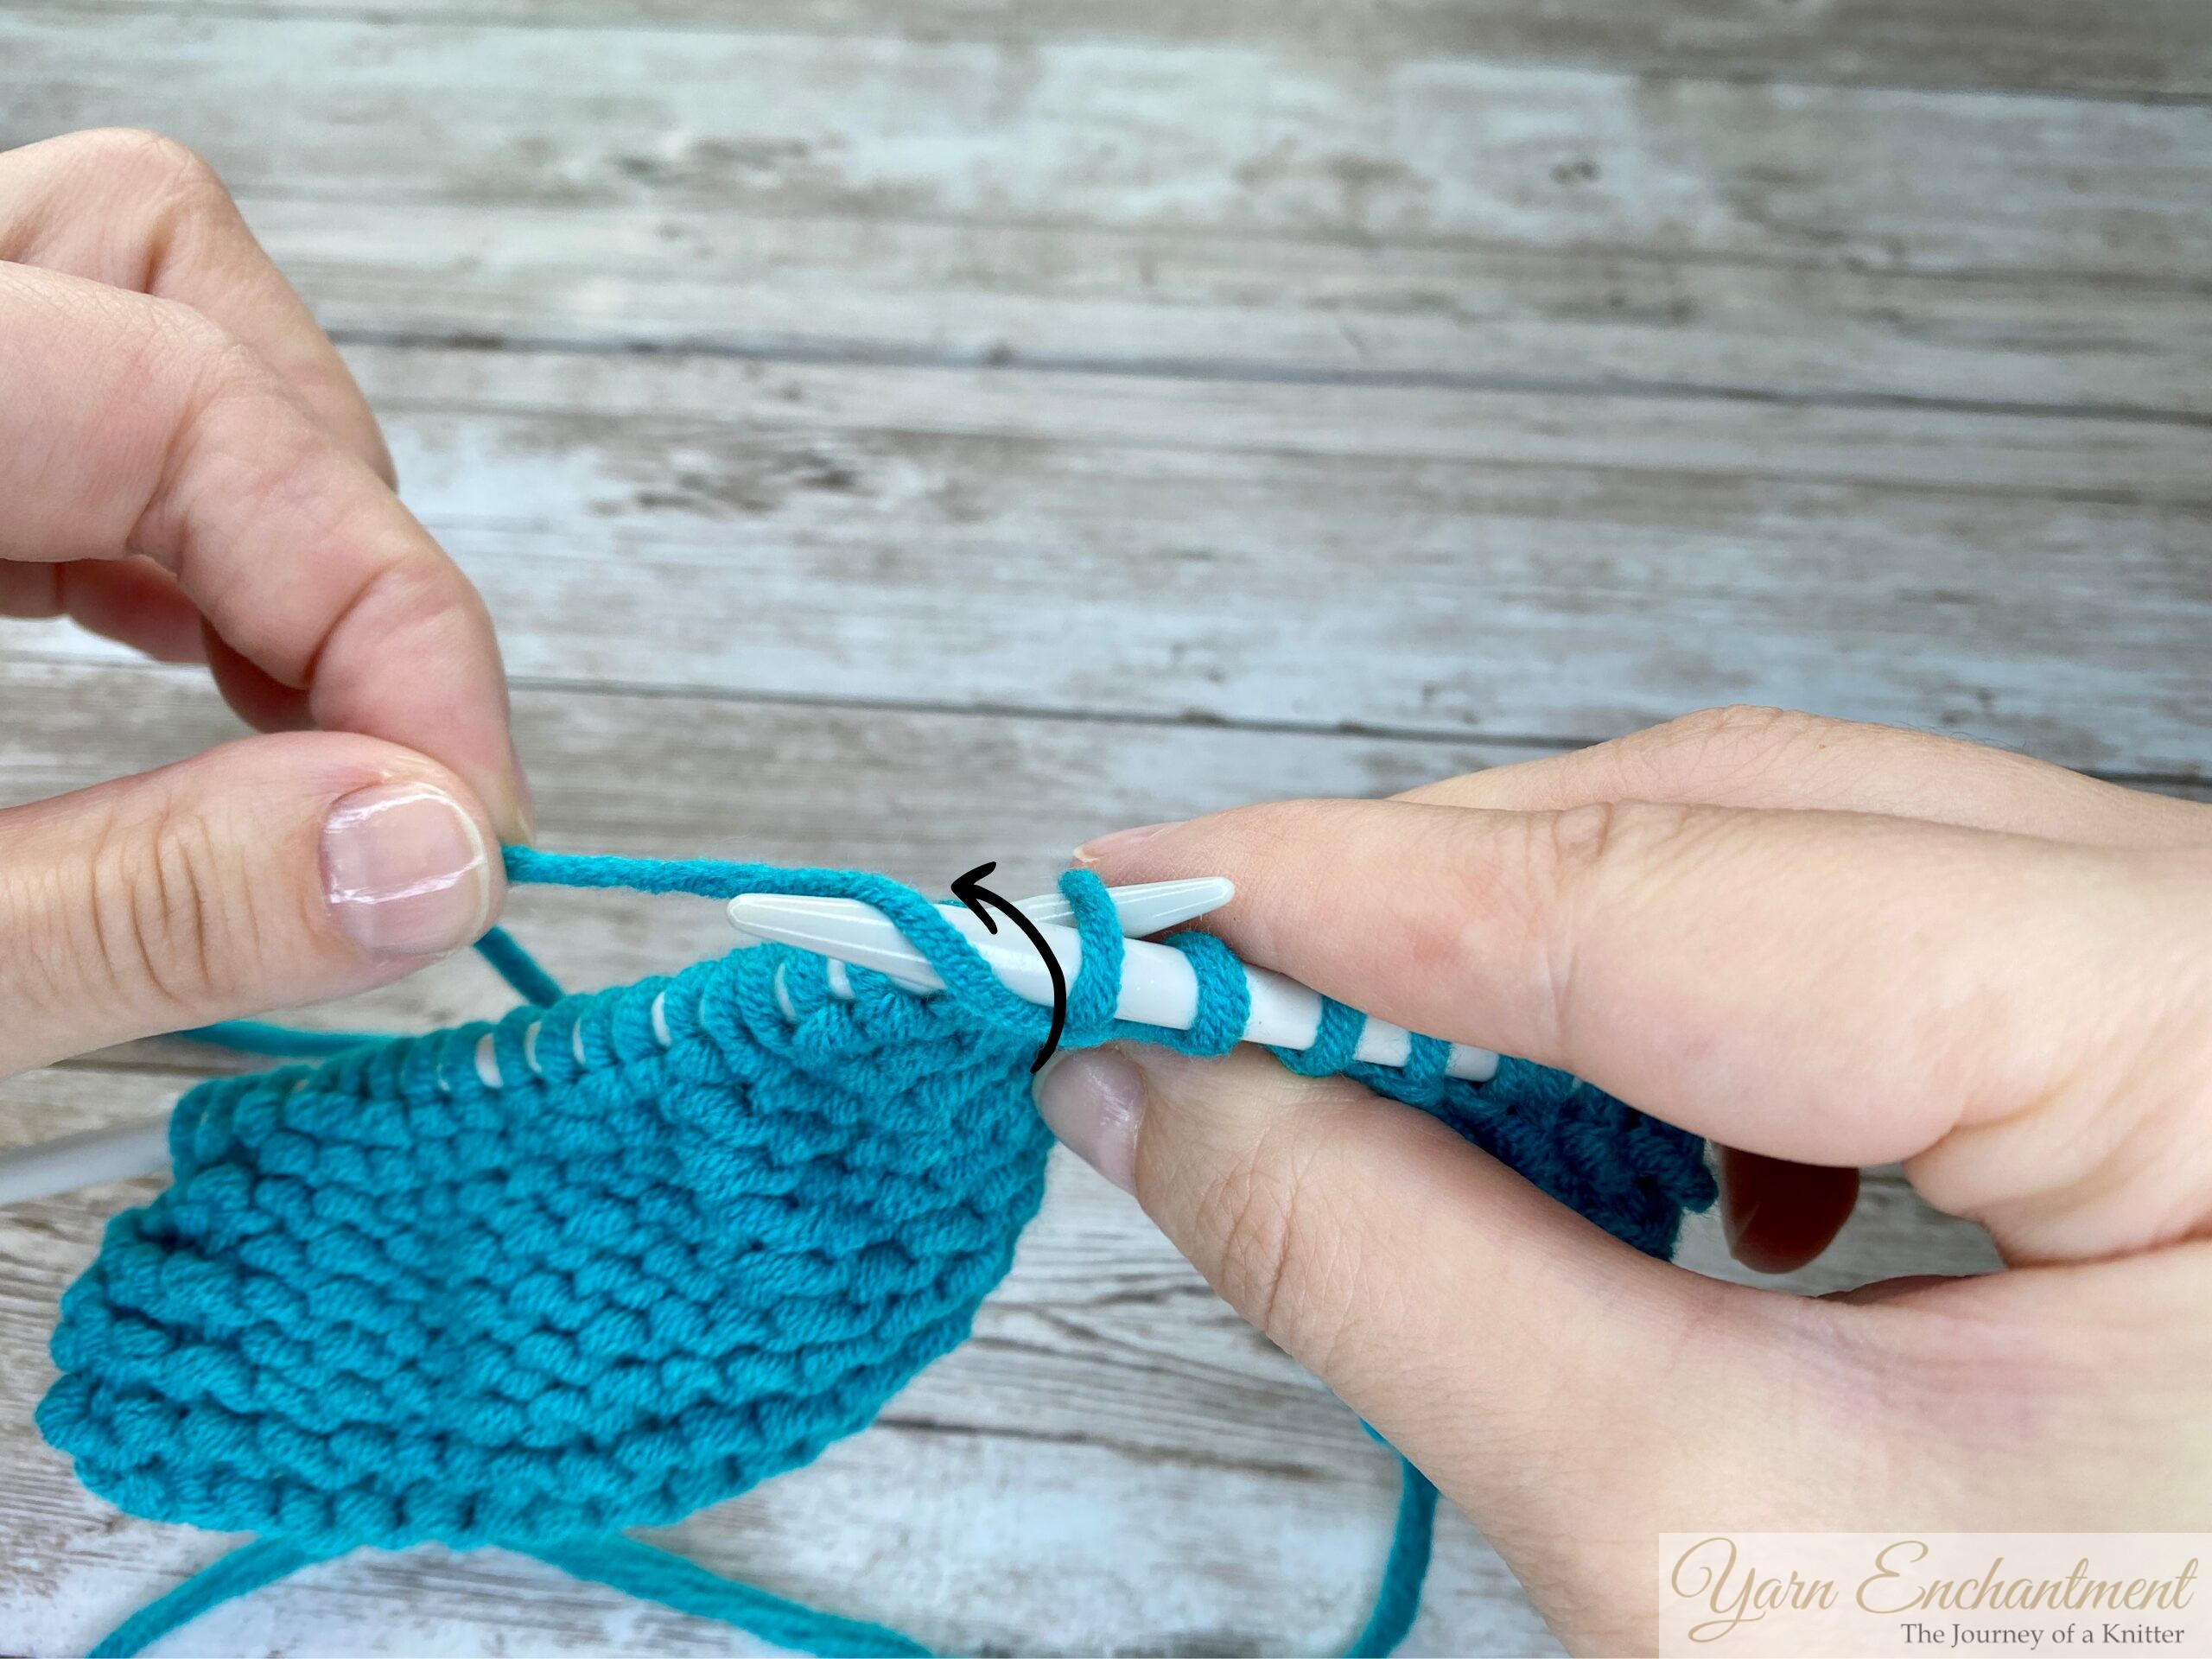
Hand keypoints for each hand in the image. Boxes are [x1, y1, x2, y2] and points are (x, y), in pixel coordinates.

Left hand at [0, 129, 525, 1076]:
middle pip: (162, 264)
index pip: (190, 405)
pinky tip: (199, 667)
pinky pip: (57, 395)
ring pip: (125, 306)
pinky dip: (168, 526)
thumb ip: (139, 900)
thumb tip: (429, 858)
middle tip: (385, 752)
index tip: (467, 831)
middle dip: (330, 511)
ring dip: (264, 508)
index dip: (384, 614)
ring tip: (309, 712)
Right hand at [1039, 707, 2211, 1651]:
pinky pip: (1870, 955)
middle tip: (1182, 975)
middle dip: (1426, 909)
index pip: (1674, 887)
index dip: (1349, 888)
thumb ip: (1402, 1277)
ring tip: (1349, 1065)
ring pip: (1789, 865)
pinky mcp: (2151, 1059)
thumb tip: (1160, 1090)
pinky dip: (1683, 1029)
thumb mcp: (1715, 1543)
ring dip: (1538, 964)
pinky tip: (1624, 1156)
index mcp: (2195, 1027)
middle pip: (1736, 825)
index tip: (1124, 895)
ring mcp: (2185, 992)